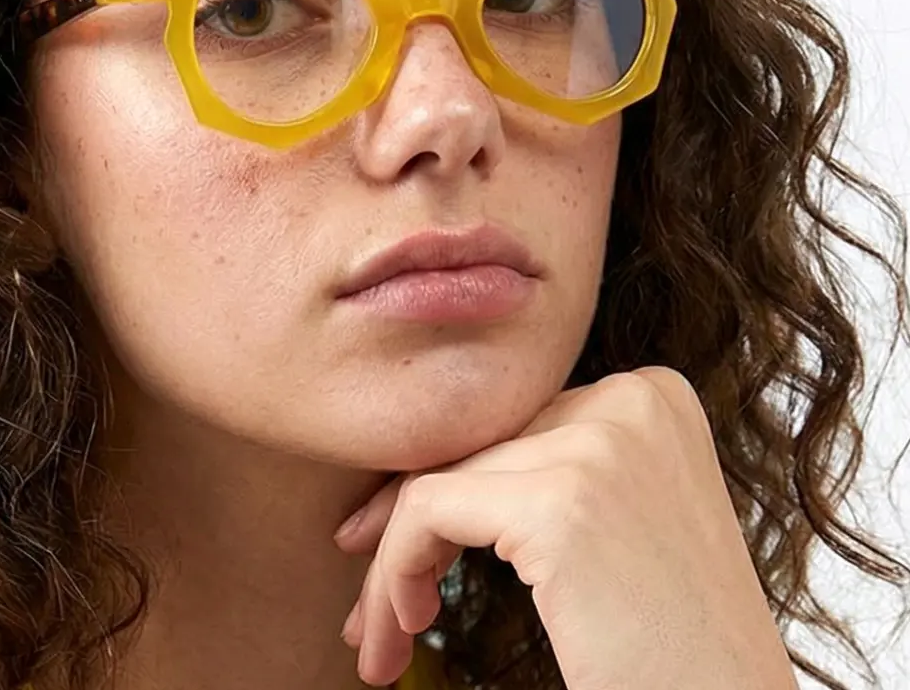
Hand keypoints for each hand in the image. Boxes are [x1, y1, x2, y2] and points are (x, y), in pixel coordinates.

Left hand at [333, 367, 798, 688]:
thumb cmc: (675, 652)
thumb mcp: (621, 526)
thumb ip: (553, 472)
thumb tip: (435, 473)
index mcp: (652, 398)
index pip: (512, 426)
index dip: (450, 487)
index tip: (405, 556)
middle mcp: (632, 400)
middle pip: (475, 449)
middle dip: (409, 528)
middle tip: (374, 606)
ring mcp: (601, 444)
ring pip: (439, 480)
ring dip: (394, 564)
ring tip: (382, 634)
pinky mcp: (560, 503)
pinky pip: (427, 510)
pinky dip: (394, 569)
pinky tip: (406, 623)